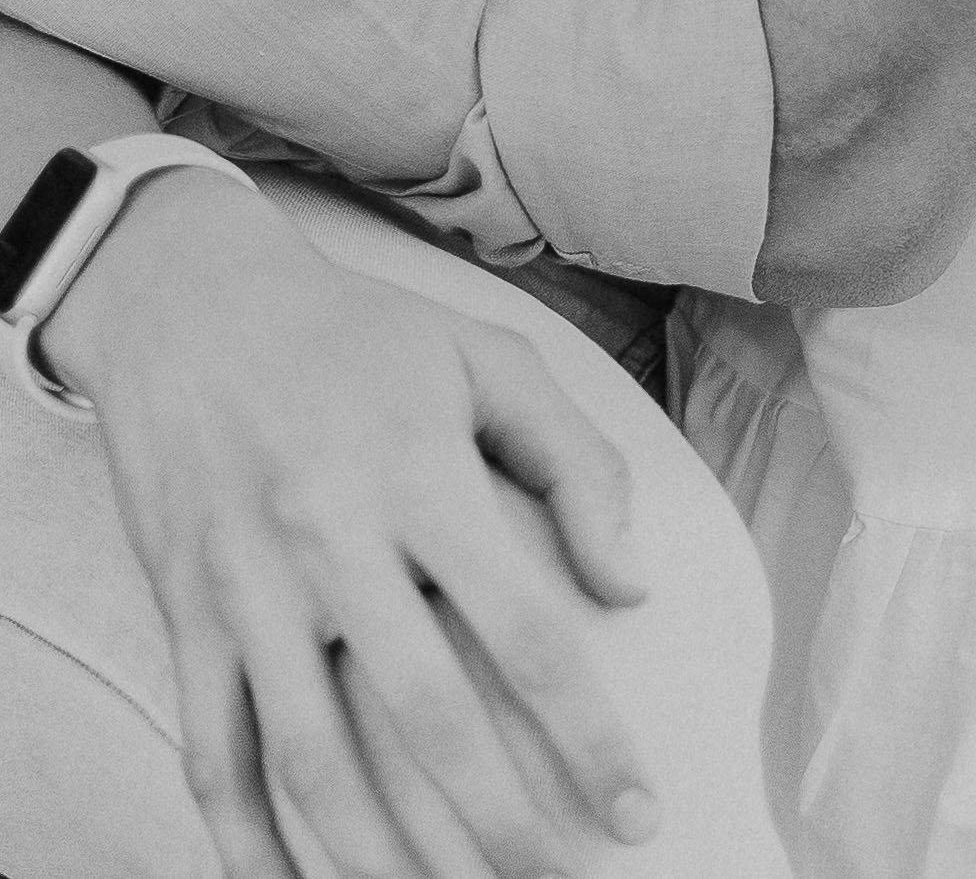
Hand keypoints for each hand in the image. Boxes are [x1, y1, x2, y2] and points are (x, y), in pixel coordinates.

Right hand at [42, 166, 657, 878]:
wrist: (192, 303)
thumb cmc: (361, 336)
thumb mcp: (486, 358)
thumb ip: (575, 464)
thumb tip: (633, 586)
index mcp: (422, 475)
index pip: (528, 631)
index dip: (590, 736)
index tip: (638, 811)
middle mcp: (335, 538)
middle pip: (428, 719)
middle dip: (503, 827)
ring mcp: (250, 585)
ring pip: (314, 760)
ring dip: (384, 860)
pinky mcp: (187, 612)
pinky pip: (211, 753)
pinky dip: (245, 842)